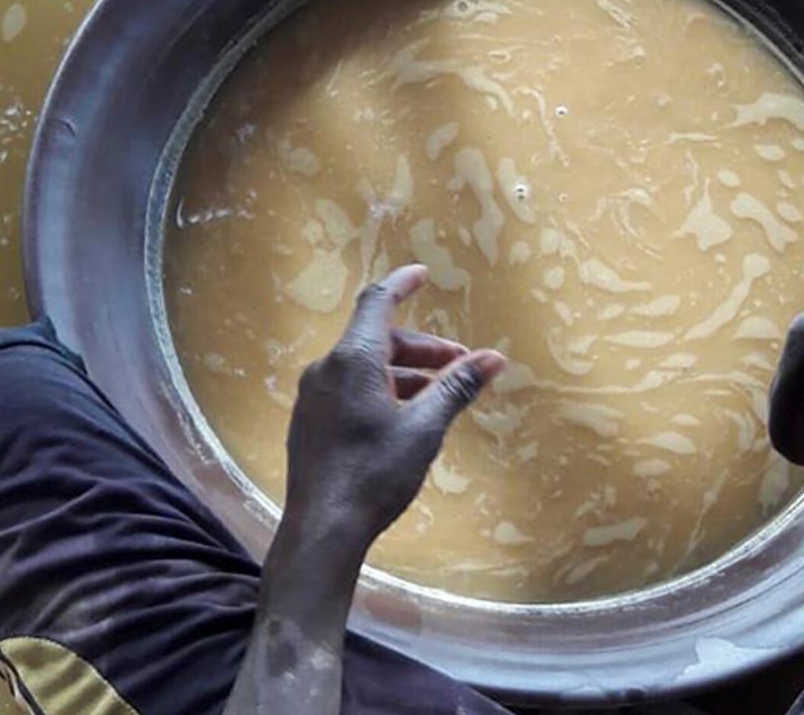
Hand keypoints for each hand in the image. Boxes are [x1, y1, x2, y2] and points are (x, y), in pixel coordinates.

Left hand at [280, 264, 506, 557]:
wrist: (322, 527)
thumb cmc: (375, 473)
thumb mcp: (424, 429)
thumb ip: (456, 388)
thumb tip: (493, 358)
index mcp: (352, 360)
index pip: (377, 302)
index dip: (402, 284)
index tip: (422, 275)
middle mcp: (326, 369)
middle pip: (377, 340)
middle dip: (422, 349)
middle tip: (460, 367)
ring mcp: (312, 396)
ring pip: (364, 368)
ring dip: (404, 374)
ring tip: (440, 398)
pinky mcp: (310, 422)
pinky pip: (349, 390)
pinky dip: (381, 391)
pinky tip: (404, 419)